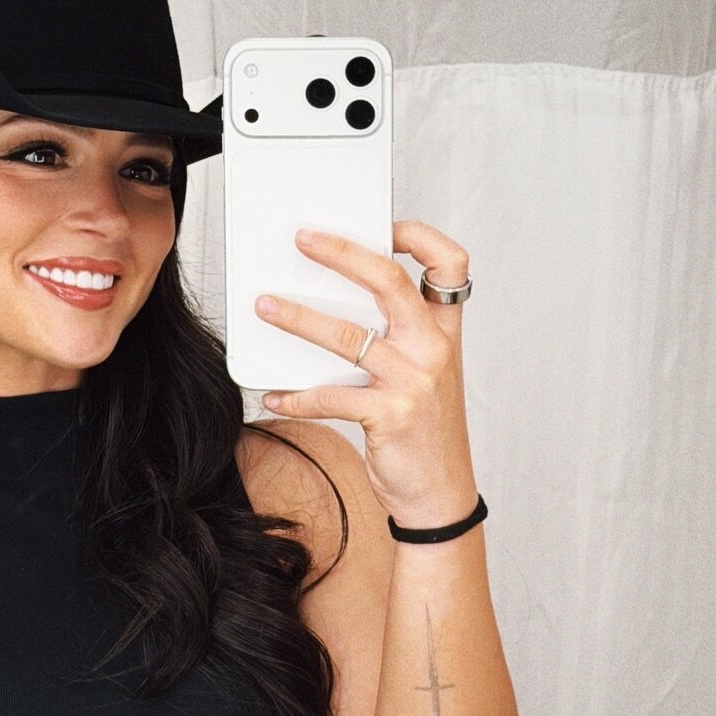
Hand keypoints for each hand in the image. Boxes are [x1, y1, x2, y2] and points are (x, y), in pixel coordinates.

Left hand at [253, 221, 477, 526]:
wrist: (440, 492)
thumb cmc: (423, 429)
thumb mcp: (422, 374)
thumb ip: (393, 338)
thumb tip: (329, 303)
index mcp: (444, 331)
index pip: (451, 264)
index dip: (420, 236)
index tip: (383, 224)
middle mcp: (434, 348)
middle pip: (390, 282)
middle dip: (343, 253)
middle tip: (302, 240)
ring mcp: (414, 381)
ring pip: (347, 336)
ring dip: (299, 318)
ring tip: (264, 306)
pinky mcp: (390, 415)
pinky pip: (330, 397)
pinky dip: (297, 396)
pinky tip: (273, 396)